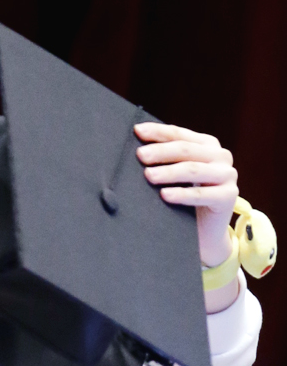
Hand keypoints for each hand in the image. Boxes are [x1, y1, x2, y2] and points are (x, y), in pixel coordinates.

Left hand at [134, 124, 238, 310]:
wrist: (204, 233)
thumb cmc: (184, 202)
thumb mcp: (174, 177)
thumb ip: (165, 161)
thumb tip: (136, 150)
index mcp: (207, 145)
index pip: (179, 135)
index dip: (158, 132)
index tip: (137, 132)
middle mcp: (220, 157)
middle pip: (186, 150)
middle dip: (160, 152)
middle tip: (140, 156)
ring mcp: (227, 175)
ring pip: (193, 169)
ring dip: (169, 172)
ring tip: (148, 176)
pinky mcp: (228, 196)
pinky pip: (202, 194)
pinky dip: (182, 194)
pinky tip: (165, 196)